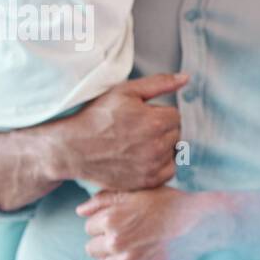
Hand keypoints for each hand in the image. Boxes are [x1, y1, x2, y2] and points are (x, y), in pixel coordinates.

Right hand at [53, 73, 186, 190]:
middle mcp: (157, 146)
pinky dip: (160, 164)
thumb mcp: (125, 92)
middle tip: (137, 130)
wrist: (73, 148)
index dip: (158, 114)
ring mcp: (152, 166)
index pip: (175, 116)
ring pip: (173, 151)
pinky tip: (143, 158)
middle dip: (161, 129)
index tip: (141, 116)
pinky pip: (169, 171)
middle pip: (175, 133)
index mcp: (155, 122)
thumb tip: (186, 78)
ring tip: (138, 144)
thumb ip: (159, 83)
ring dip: (161, 146)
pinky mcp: (147, 181)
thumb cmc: (97, 117)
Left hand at [77, 186, 219, 259]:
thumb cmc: (171, 205)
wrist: (200, 223)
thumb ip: (105, 199)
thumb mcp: (138, 193)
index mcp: (111, 218)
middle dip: (104, 246)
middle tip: (122, 244)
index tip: (115, 229)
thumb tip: (80, 211)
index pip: (89, 228)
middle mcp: (115, 240)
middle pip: (92, 249)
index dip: (102, 228)